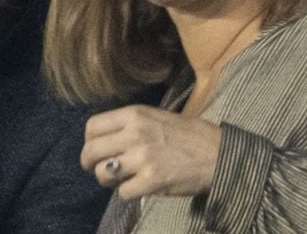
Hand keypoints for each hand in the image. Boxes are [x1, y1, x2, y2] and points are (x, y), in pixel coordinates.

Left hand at [81, 105, 221, 198]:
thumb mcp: (153, 116)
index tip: (93, 148)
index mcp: (134, 114)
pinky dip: (127, 192)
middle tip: (95, 168)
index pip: (92, 126)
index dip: (88, 140)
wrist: (217, 152)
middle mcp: (135, 133)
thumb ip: (128, 125)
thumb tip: (103, 139)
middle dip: (88, 163)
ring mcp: (143, 157)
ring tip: (117, 178)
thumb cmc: (185, 133)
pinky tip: (137, 187)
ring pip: (103, 173)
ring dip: (107, 179)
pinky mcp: (153, 180)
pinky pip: (123, 192)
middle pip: (91, 150)